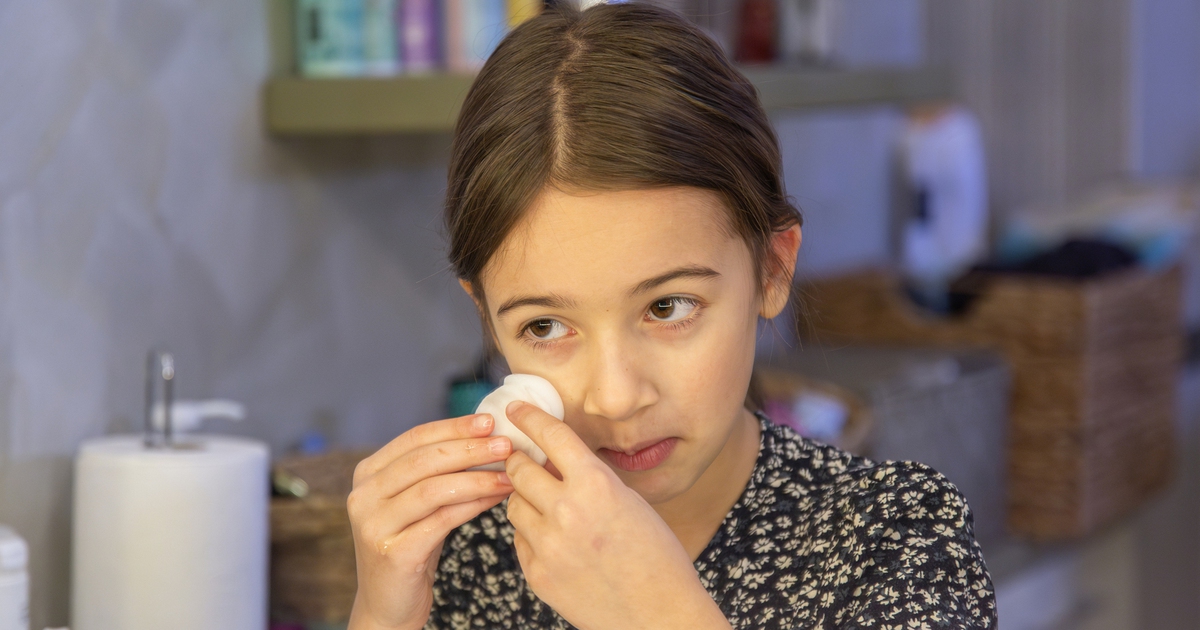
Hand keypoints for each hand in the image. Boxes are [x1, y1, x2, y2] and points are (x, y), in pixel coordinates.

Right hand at [347, 414, 513, 629]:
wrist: (388, 604)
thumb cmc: (411, 546)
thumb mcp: (417, 503)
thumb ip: (436, 472)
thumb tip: (487, 438)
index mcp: (368, 474)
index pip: (415, 438)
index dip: (454, 427)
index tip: (489, 421)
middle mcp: (363, 496)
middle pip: (424, 459)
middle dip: (470, 448)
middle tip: (506, 444)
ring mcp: (374, 524)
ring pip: (434, 488)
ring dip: (477, 477)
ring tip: (510, 473)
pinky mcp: (392, 552)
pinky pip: (442, 520)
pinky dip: (474, 505)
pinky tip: (497, 498)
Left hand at [503, 402, 730, 629]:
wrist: (658, 615)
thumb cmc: (656, 556)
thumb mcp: (630, 502)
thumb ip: (590, 480)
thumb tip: (555, 461)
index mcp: (596, 485)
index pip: (551, 436)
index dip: (529, 417)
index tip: (515, 408)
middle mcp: (566, 510)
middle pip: (519, 469)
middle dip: (519, 461)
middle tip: (522, 459)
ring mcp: (548, 545)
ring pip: (514, 505)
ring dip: (525, 499)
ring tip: (549, 508)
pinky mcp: (538, 574)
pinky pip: (520, 541)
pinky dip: (532, 535)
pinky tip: (557, 542)